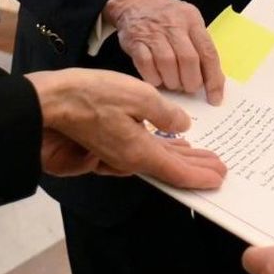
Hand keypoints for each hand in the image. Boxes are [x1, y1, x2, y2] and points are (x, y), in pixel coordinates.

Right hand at [26, 68, 226, 188]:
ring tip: (205, 158)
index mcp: (139, 152)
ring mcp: (120, 153)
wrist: (53, 100)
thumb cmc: (92, 95)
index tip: (220, 178)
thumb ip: (165, 112)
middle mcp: (131, 159)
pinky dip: (166, 150)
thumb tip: (182, 126)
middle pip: (171, 169)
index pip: (177, 171)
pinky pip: (147, 151)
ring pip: (160, 160)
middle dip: (197, 169)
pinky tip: (176, 144)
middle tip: (220, 170)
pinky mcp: (113, 143)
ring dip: (184, 159)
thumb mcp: (139, 95)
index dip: (200, 175)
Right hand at [104, 0, 224, 104]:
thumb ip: (198, 44)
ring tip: (173, 84)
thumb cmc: (165, 15)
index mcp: (192, 20)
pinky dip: (153, 78)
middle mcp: (174, 25)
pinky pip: (146, 65)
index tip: (215, 97)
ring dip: (173, 81)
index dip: (213, 78)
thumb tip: (211, 78)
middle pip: (188, 59)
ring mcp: (153, 32)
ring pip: (167, 63)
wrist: (133, 0)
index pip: (208, 51)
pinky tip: (157, 80)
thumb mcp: (187, 19)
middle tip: (189, 88)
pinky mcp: (135, 41)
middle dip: (191, 81)